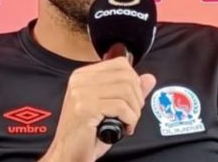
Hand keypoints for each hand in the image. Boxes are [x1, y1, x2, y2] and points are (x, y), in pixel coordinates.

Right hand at [40, 57, 156, 161]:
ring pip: (125, 90)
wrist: (68, 154)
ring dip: (134, 111)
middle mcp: (80, 80)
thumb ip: (129, 91)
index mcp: (83, 75)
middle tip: (132, 115)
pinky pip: (121, 106)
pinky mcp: (85, 108)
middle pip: (125, 76)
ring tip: (128, 122)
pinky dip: (130, 119)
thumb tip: (149, 78)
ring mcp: (81, 93)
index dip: (134, 82)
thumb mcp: (110, 109)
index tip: (133, 100)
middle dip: (137, 98)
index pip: (119, 64)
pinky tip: (125, 128)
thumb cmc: (87, 134)